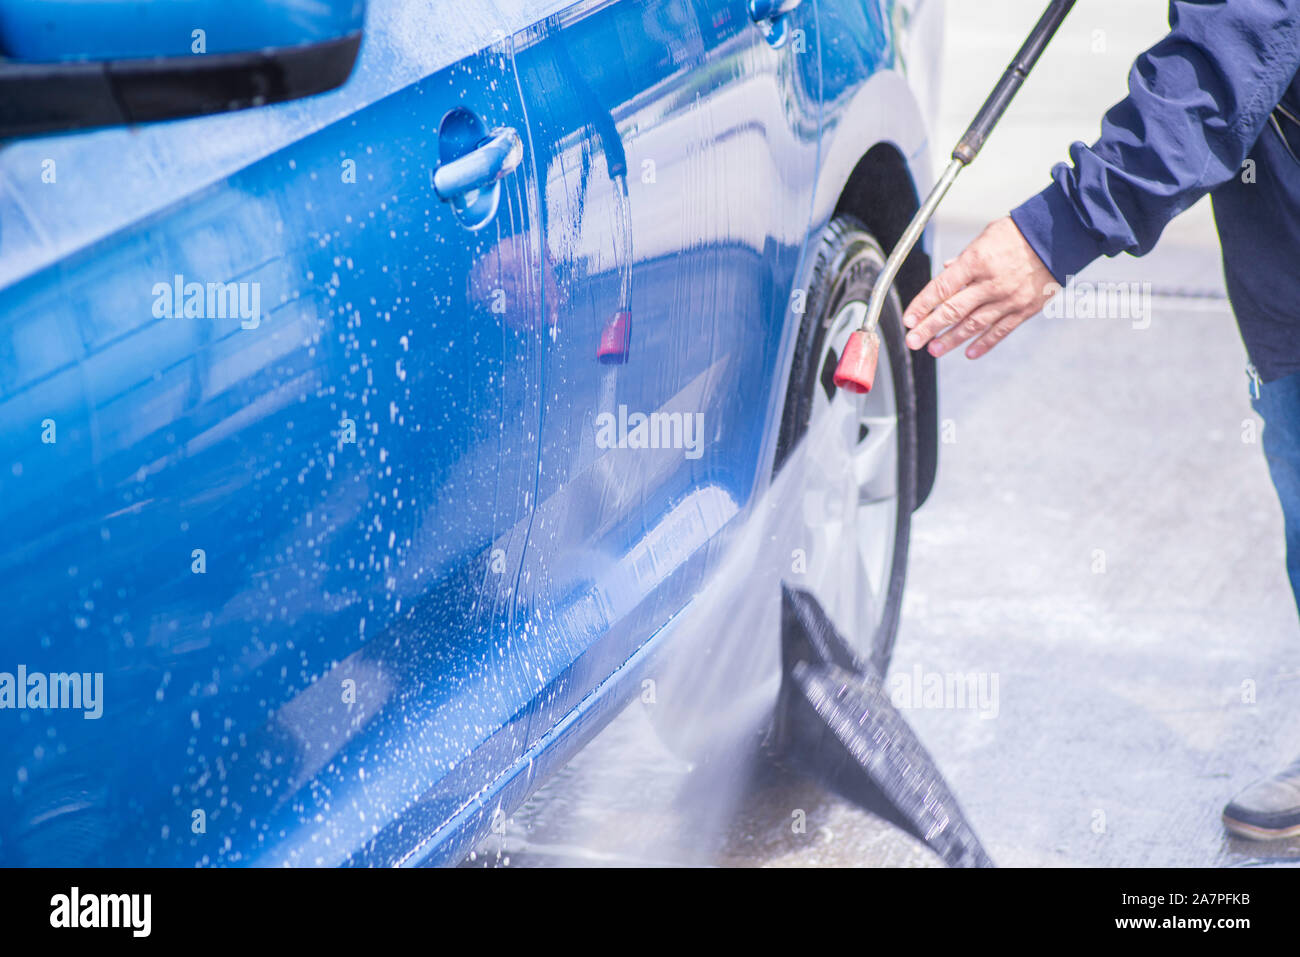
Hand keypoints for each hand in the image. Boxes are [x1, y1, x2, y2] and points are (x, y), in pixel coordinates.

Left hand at [902, 217, 1056, 358]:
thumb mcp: (984, 238)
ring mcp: (1008, 299)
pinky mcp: (1024, 309)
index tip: (909, 320)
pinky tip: (969, 353)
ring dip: (952, 340)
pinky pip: (1000, 331)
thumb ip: (963, 261)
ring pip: (974, 325)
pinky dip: (984, 343)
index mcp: (976, 261)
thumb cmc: (1017, 234)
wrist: (1058, 236)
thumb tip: (944, 273)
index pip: (941, 288)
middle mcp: (990, 283)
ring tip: (934, 350)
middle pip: (953, 310)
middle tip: (913, 341)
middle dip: (930, 328)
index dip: (922, 305)